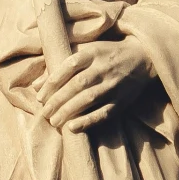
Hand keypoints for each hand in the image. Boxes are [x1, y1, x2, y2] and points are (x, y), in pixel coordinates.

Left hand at [40, 35, 157, 132]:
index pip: (69, 66)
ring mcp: (113, 85)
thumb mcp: (88, 52)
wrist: (143, 58)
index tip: (40, 96)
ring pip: (88, 99)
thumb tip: (35, 86)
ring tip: (54, 121)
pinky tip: (73, 127)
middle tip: (44, 112)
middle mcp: (103, 68)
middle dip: (58, 100)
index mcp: (93, 53)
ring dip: (69, 111)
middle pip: (77, 84)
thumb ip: (62, 68)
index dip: (52, 82)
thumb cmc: (108, 55)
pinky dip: (88, 120)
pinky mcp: (121, 101)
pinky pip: (103, 112)